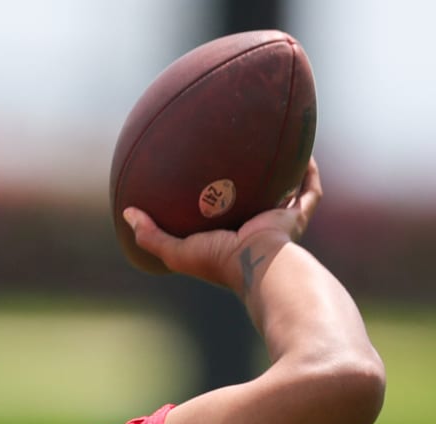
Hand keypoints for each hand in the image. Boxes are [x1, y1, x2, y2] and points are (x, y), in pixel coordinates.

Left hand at [124, 157, 323, 295]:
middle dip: (248, 184)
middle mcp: (255, 230)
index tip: (203, 182)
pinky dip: (308, 172)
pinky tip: (303, 149)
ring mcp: (278, 223)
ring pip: (283, 194)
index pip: (220, 219)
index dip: (213, 203)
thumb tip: (126, 213)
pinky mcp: (296, 216)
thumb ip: (151, 236)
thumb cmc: (219, 262)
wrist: (259, 265)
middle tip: (238, 158)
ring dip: (282, 175)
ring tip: (275, 146)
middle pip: (253, 202)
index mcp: (229, 240)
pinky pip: (308, 190)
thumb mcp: (177, 251)